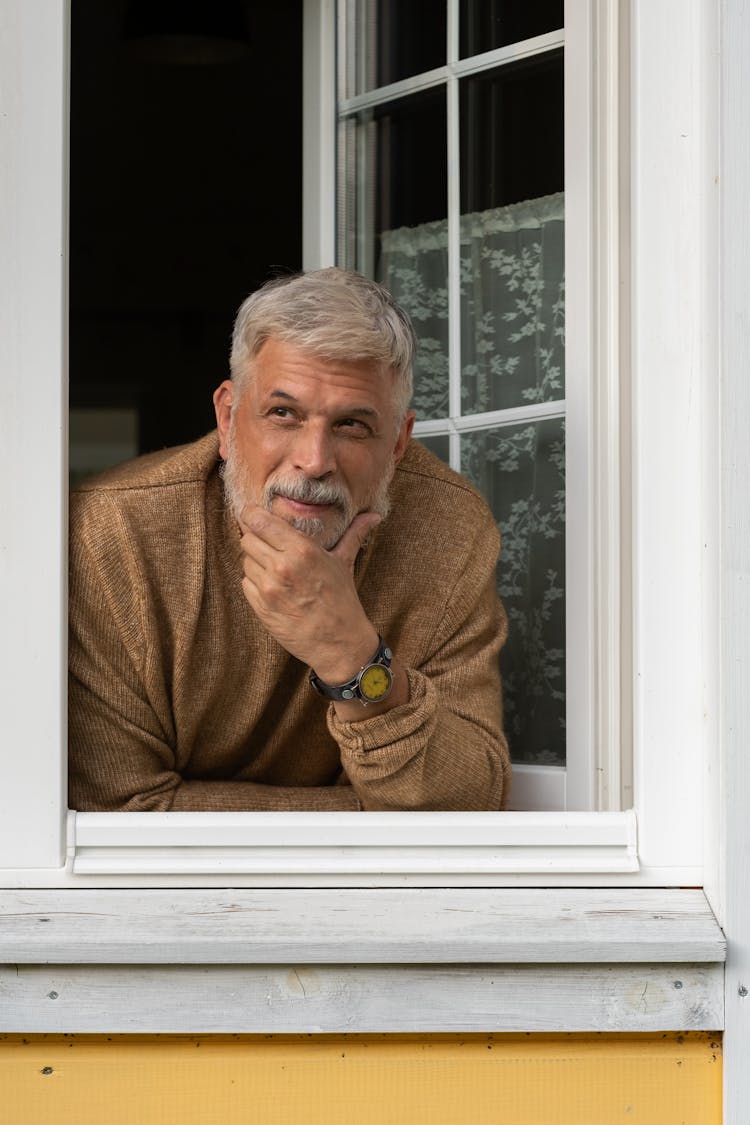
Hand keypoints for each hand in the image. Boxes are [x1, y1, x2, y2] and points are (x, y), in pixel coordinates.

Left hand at [237, 504, 380, 682]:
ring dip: (256, 562)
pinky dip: (255, 582)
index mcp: (302, 550)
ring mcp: (268, 588)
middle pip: (248, 538)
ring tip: (277, 570)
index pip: (259, 521)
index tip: (253, 514)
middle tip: (271, 546)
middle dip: (256, 539)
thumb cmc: (342, 600)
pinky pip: (245, 582)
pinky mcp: (259, 606)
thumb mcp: (345, 562)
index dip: (252, 515)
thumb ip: (354, 534)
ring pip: (245, 560)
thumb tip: (373, 516)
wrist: (338, 644)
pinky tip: (274, 588)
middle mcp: (282, 566)